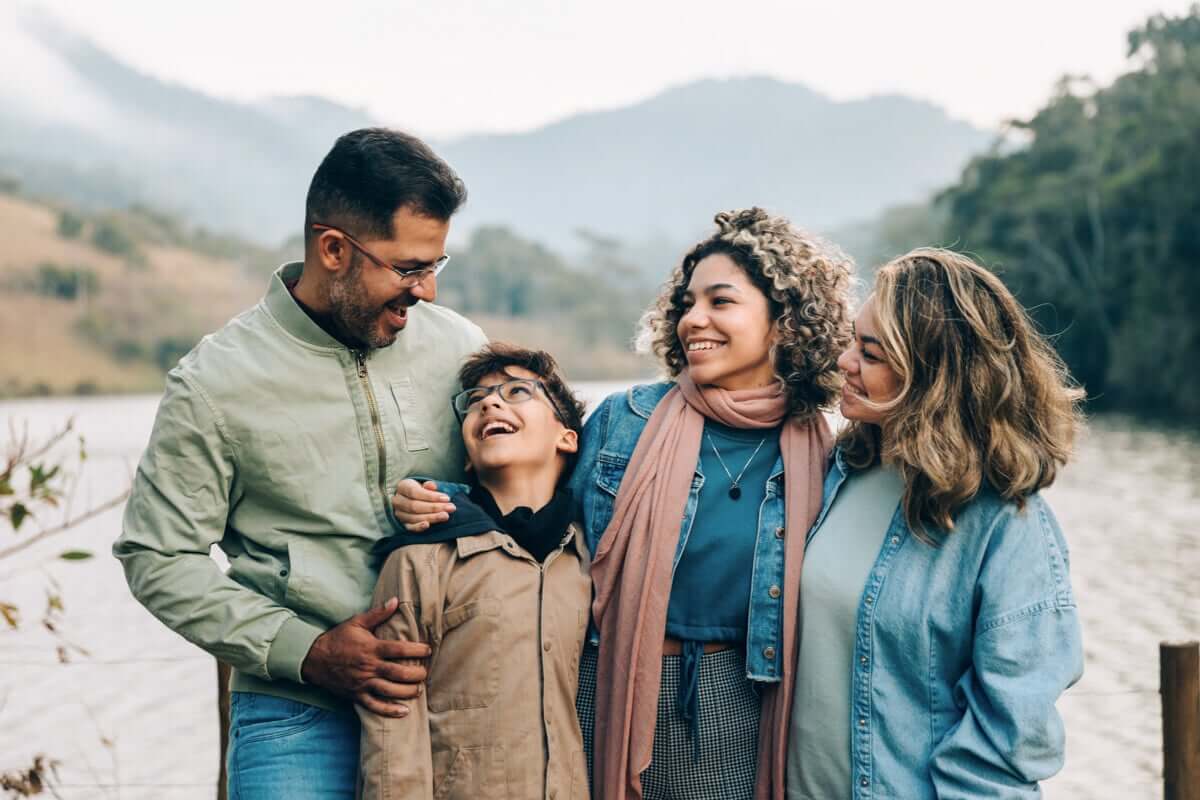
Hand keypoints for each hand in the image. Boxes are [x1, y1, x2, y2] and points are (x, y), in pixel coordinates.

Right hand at [300, 597, 430, 716]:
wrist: (314, 658)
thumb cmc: (338, 638)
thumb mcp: (356, 622)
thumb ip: (378, 613)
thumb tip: (396, 600)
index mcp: (371, 648)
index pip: (399, 650)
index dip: (417, 650)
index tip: (428, 650)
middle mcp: (369, 667)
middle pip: (398, 673)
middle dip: (416, 674)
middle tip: (426, 673)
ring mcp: (362, 683)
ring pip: (390, 691)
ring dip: (407, 692)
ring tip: (419, 690)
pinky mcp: (356, 695)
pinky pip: (375, 706)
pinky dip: (390, 711)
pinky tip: (404, 712)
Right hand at [392, 479, 454, 531]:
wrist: (413, 499)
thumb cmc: (423, 490)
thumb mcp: (426, 484)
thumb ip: (429, 486)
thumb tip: (433, 486)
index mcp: (403, 486)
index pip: (415, 492)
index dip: (431, 496)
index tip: (447, 498)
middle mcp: (397, 500)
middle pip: (415, 506)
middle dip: (434, 508)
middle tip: (451, 508)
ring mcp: (399, 513)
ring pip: (413, 517)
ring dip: (431, 517)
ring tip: (446, 516)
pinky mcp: (402, 524)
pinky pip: (409, 527)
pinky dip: (418, 527)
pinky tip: (428, 525)